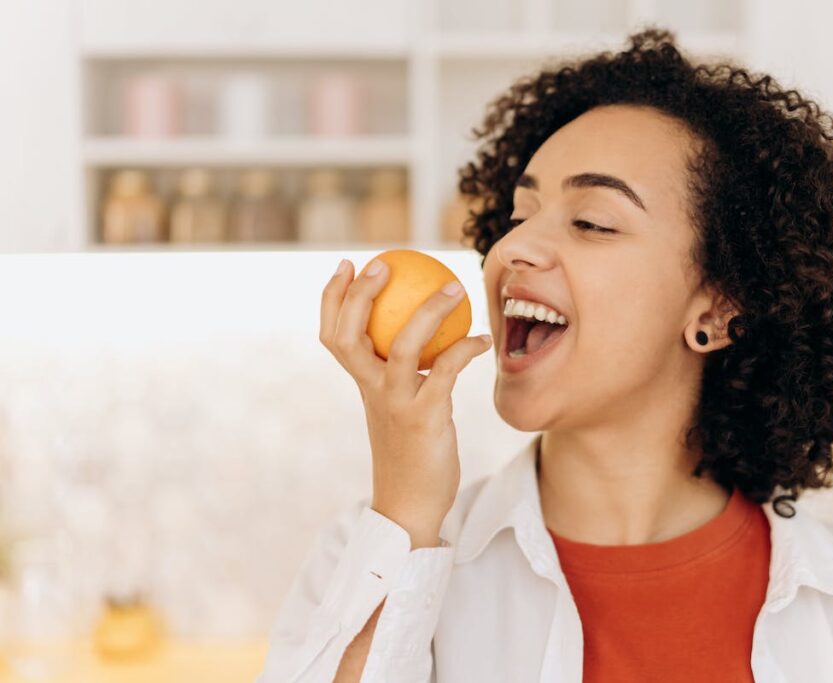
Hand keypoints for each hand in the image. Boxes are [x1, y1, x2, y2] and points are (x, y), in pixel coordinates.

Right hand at [319, 258, 491, 542]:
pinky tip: (484, 337)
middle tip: (382, 264)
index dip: (333, 297)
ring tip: (453, 286)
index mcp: (361, 383)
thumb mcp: (397, 405)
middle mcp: (370, 390)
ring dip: (428, 311)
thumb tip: (421, 331)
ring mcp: (396, 404)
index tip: (348, 265)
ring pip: (402, 346)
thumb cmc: (410, 450)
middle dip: (358, 295)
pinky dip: (466, 349)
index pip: (333, 334)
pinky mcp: (425, 418)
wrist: (410, 504)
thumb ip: (400, 373)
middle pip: (349, 335)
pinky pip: (446, 371)